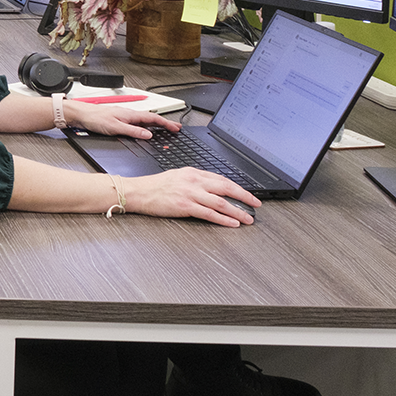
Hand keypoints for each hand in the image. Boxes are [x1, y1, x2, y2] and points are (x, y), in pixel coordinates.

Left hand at [65, 101, 180, 138]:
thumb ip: (133, 131)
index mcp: (131, 115)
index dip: (166, 124)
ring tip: (166, 128)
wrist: (81, 114)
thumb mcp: (115, 128)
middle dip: (165, 123)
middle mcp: (129, 114)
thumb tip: (148, 135)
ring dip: (157, 124)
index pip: (153, 119)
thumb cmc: (95, 118)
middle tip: (176, 128)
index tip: (176, 128)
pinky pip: (138, 122)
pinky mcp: (120, 119)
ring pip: (145, 120)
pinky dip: (146, 126)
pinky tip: (146, 129)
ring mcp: (125, 116)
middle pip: (152, 119)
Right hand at [120, 168, 258, 226]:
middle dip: (245, 197)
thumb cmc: (155, 186)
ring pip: (221, 202)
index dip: (239, 187)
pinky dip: (223, 219)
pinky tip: (232, 223)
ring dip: (238, 211)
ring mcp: (190, 193)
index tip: (249, 194)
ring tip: (248, 218)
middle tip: (256, 204)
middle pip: (226, 188)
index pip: (222, 179)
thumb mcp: (178, 176)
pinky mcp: (185, 206)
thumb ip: (195, 180)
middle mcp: (194, 181)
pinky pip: (209, 213)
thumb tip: (212, 187)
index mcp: (193, 173)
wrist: (138, 192)